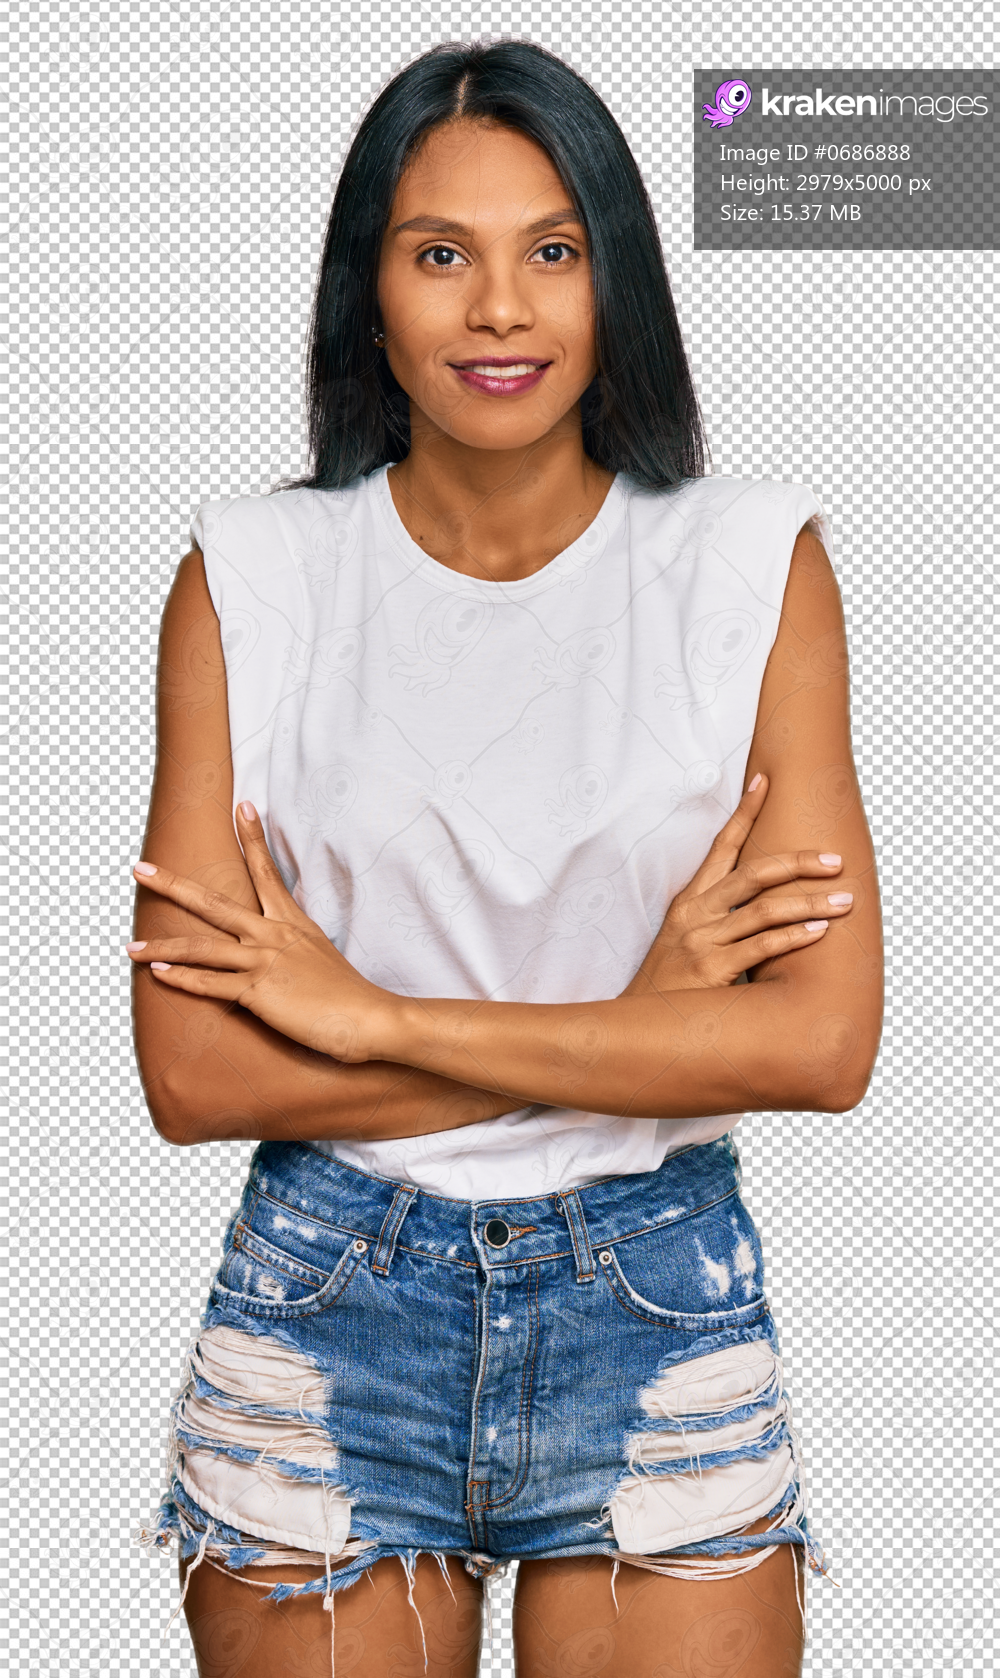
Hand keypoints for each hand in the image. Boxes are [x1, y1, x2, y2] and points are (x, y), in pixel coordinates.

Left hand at [127, 802, 394, 1061]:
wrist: (370, 1017)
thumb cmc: (350, 995)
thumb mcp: (322, 957)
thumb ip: (296, 948)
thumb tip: (282, 950)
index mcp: (292, 923)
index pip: (267, 871)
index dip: (253, 838)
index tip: (242, 805)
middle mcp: (273, 935)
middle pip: (214, 903)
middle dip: (172, 885)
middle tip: (139, 868)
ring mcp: (264, 962)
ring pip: (201, 948)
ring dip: (162, 947)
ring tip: (130, 947)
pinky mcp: (259, 992)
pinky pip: (211, 984)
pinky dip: (182, 979)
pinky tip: (158, 975)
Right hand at [621, 773, 852, 996]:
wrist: (638, 1025)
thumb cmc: (669, 985)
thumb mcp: (683, 941)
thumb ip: (716, 919)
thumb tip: (761, 902)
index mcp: (689, 901)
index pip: (720, 846)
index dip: (744, 812)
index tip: (765, 781)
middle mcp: (695, 915)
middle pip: (752, 873)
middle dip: (798, 862)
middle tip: (835, 861)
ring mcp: (702, 941)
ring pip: (764, 910)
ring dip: (810, 903)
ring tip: (844, 900)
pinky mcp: (712, 970)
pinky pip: (762, 946)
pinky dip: (794, 937)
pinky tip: (820, 933)